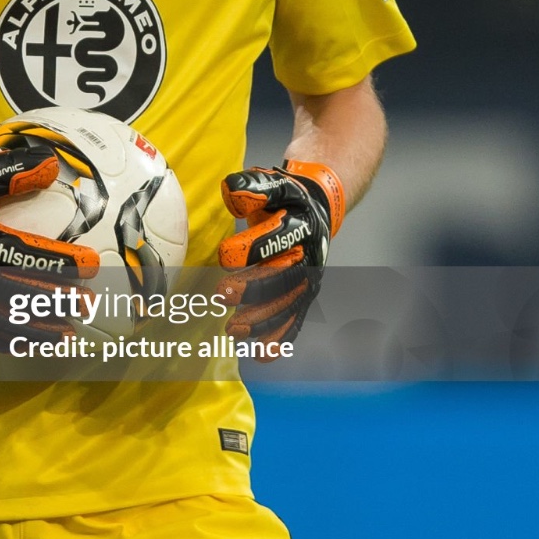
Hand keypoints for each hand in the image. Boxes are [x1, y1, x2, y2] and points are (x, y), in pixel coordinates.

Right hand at [0, 138, 98, 348]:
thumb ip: (9, 174)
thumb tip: (51, 165)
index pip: (31, 257)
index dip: (63, 262)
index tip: (90, 266)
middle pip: (23, 294)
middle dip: (58, 301)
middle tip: (87, 306)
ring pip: (5, 320)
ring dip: (38, 329)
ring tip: (66, 334)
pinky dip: (4, 342)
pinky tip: (24, 347)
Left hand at [216, 160, 344, 344]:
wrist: (316, 206)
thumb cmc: (284, 198)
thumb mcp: (271, 184)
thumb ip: (252, 187)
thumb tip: (232, 192)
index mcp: (301, 224)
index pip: (278, 237)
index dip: (253, 247)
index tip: (224, 256)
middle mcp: (309, 254)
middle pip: (283, 274)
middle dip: (253, 287)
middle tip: (221, 295)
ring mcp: (309, 277)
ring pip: (288, 303)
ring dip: (262, 319)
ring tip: (232, 330)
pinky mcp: (305, 295)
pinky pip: (295, 320)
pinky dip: (280, 338)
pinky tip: (261, 354)